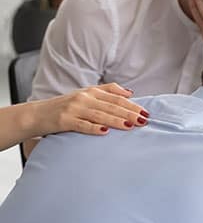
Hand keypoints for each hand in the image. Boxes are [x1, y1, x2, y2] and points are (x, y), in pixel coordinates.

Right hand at [32, 83, 146, 136]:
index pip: (116, 97)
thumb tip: (130, 93)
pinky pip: (81, 124)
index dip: (132, 105)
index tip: (146, 113)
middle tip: (143, 121)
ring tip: (130, 126)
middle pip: (111, 105)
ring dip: (116, 120)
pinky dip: (93, 128)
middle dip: (129, 113)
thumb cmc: (65, 107)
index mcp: (91, 91)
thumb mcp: (86, 95)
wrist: (36, 114)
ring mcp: (73, 108)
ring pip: (99, 114)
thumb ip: (107, 92)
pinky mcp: (63, 120)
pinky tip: (105, 131)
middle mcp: (84, 98)